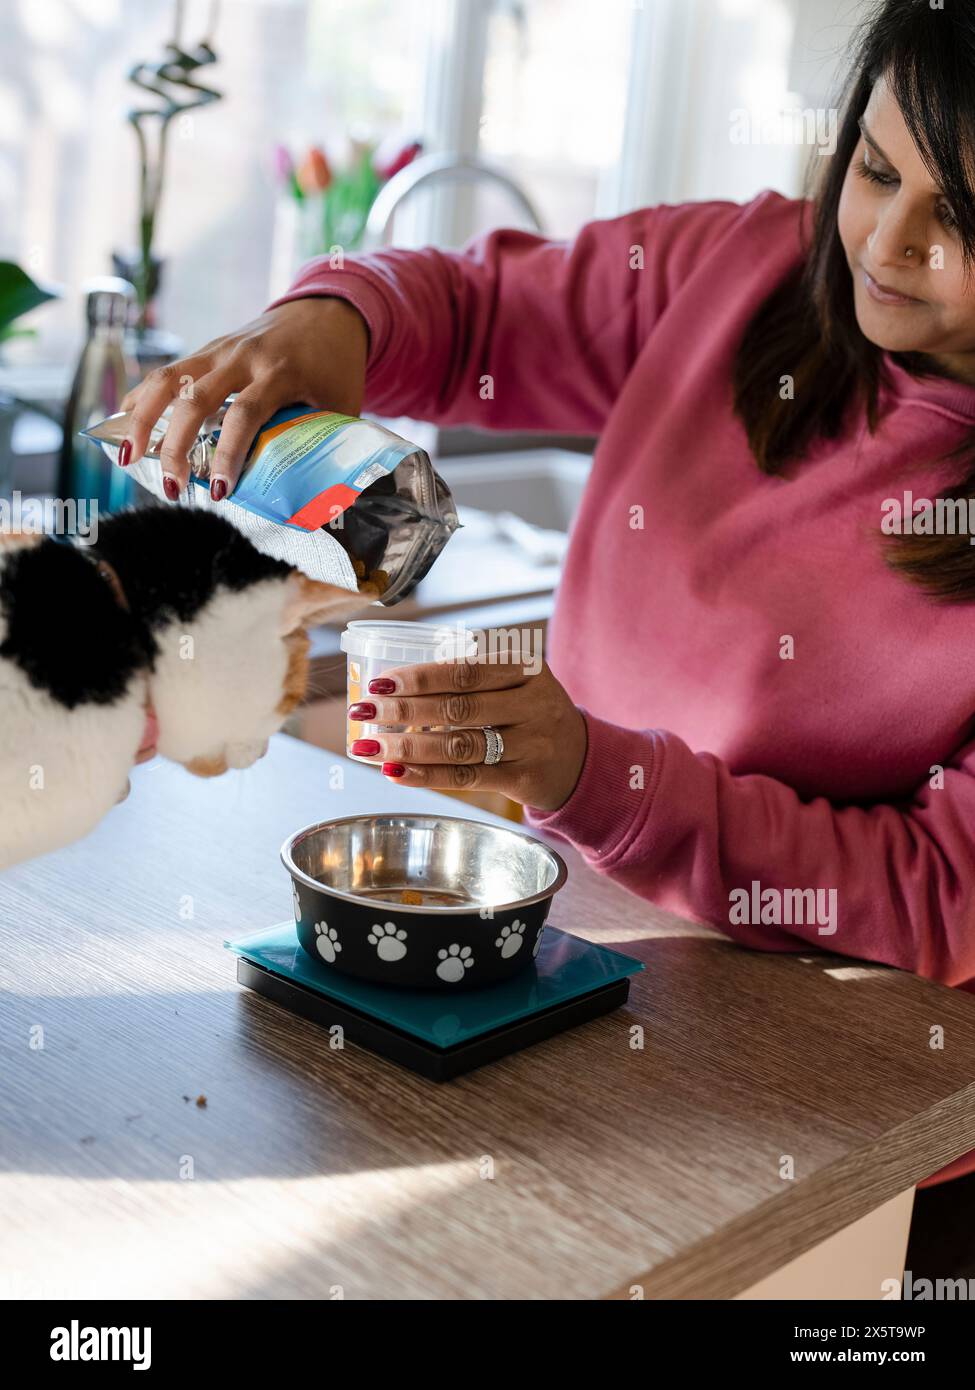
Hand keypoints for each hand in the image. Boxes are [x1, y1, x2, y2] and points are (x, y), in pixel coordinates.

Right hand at [118, 297, 368, 499]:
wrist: (328, 312)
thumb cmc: (337, 367)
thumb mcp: (341, 406)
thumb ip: (325, 444)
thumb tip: (315, 500)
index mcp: (281, 372)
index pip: (245, 413)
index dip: (229, 453)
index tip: (219, 489)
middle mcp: (244, 357)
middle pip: (195, 399)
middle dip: (176, 446)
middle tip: (172, 487)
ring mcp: (221, 349)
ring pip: (168, 378)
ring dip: (143, 418)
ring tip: (129, 458)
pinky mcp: (208, 350)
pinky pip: (168, 372)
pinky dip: (143, 397)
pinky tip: (126, 425)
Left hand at [348, 658, 587, 812]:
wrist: (580, 758)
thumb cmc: (530, 712)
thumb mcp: (517, 681)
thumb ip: (470, 677)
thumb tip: (394, 686)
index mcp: (526, 668)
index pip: (465, 670)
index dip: (419, 677)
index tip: (379, 682)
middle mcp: (533, 703)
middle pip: (458, 707)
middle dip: (404, 710)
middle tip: (363, 711)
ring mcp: (531, 743)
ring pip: (459, 745)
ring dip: (408, 747)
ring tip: (370, 747)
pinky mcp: (524, 778)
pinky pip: (468, 777)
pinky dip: (427, 776)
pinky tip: (396, 774)